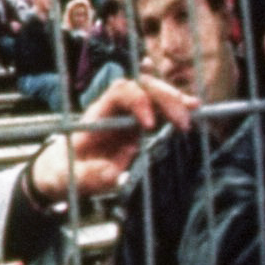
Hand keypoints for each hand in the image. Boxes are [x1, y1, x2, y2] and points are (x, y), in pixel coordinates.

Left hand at [29, 75, 191, 202]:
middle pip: (142, 86)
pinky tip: (197, 109)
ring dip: (176, 100)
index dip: (138, 102)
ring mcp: (129, 113)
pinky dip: (178, 107)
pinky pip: (161, 108)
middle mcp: (115, 108)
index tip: (150, 126)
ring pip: (155, 93)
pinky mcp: (141, 123)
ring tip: (195, 111)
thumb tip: (115, 176)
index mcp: (97, 114)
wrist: (67, 169)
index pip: (119, 92)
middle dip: (165, 99)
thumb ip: (90, 176)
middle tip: (183, 123)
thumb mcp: (73, 178)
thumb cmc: (68, 171)